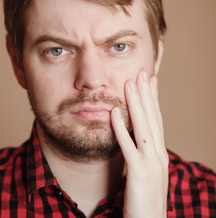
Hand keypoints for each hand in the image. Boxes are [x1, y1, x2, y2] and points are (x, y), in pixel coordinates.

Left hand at [111, 70, 168, 217]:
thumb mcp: (146, 172)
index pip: (156, 120)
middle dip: (146, 95)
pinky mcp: (139, 173)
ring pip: (143, 127)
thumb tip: (134, 138)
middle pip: (152, 119)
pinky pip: (128, 146)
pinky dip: (121, 128)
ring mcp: (150, 163)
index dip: (153, 100)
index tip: (149, 81)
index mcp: (159, 154)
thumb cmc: (145, 199)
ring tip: (129, 84)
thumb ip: (141, 154)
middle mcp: (158, 155)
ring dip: (136, 104)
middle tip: (141, 73)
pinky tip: (114, 112)